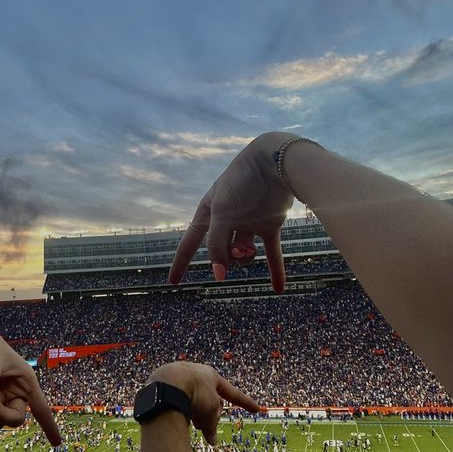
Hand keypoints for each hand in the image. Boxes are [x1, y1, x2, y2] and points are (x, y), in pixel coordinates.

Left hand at [143, 362, 260, 444]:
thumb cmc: (194, 393)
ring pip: (191, 401)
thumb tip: (212, 442)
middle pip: (208, 400)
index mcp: (210, 375)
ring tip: (189, 422)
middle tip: (203, 427)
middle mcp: (194, 373)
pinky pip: (175, 401)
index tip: (257, 410)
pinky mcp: (162, 384)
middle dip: (208, 415)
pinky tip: (174, 416)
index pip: (232, 393)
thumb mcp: (210, 409)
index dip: (245, 403)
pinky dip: (178, 410)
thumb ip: (213, 424)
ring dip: (193, 413)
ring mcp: (178, 377)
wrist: (166, 385)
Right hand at [168, 132, 304, 290]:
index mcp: (209, 212)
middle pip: (221, 250)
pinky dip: (276, 270)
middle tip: (236, 252)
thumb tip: (218, 275)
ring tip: (250, 251)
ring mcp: (249, 222)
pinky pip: (272, 253)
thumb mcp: (222, 211)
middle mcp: (228, 219)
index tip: (173, 281)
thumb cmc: (242, 181)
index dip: (181, 261)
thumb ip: (217, 242)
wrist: (274, 162)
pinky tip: (279, 289)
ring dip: (246, 258)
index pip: (190, 241)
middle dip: (226, 257)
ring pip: (244, 253)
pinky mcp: (271, 224)